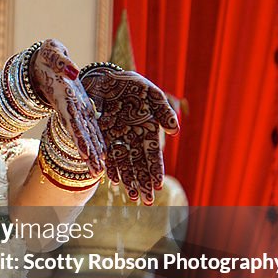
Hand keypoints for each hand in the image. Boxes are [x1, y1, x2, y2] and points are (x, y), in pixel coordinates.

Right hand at [30, 39, 105, 174]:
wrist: (42, 63)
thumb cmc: (46, 56)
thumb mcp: (52, 52)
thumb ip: (61, 61)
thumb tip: (74, 72)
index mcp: (63, 95)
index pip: (71, 119)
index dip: (78, 136)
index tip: (84, 153)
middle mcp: (69, 107)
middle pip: (79, 134)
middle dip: (87, 153)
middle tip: (96, 173)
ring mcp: (75, 110)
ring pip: (86, 135)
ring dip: (93, 153)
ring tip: (100, 172)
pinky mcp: (81, 108)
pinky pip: (91, 128)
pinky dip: (97, 142)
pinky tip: (105, 156)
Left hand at [81, 68, 179, 203]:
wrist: (105, 76)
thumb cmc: (131, 84)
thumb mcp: (150, 93)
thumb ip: (164, 111)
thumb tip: (174, 133)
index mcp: (147, 128)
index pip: (153, 154)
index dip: (155, 170)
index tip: (157, 185)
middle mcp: (133, 137)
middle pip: (139, 164)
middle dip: (143, 182)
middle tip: (146, 201)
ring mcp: (118, 138)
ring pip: (125, 163)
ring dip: (129, 180)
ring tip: (131, 197)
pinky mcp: (103, 135)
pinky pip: (108, 155)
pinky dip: (111, 168)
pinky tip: (114, 181)